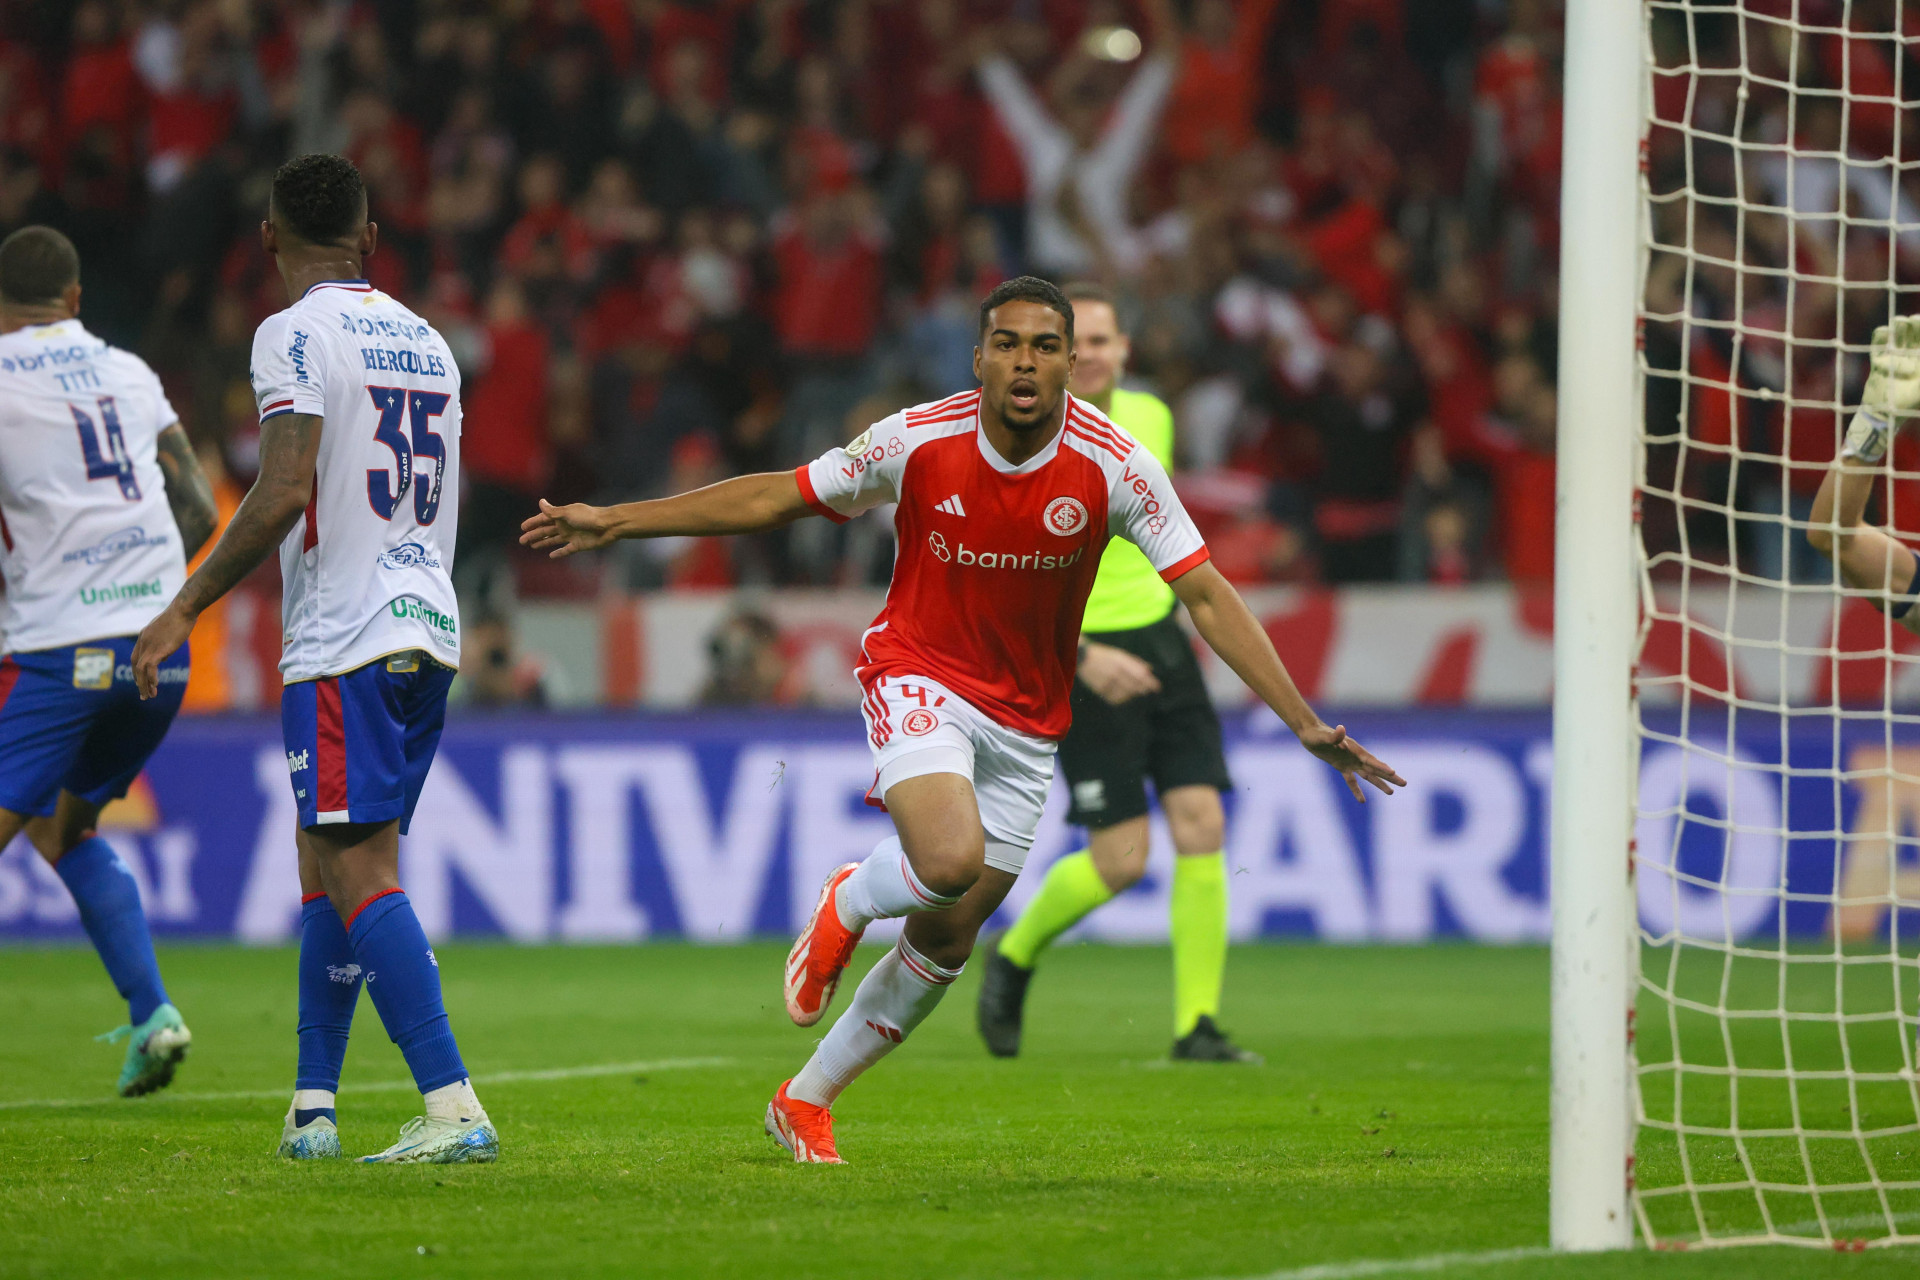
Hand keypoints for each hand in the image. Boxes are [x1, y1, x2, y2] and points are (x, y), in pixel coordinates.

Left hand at [130, 602, 195, 699]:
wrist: (184, 609)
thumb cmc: (181, 615)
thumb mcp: (168, 630)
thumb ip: (163, 643)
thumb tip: (164, 657)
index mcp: (144, 636)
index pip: (135, 657)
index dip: (136, 671)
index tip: (140, 681)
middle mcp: (143, 642)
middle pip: (135, 666)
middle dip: (139, 682)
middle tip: (143, 695)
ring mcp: (149, 646)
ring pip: (141, 670)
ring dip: (144, 685)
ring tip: (149, 696)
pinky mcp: (159, 649)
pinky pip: (151, 668)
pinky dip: (151, 678)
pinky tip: (155, 686)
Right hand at [520, 499, 618, 557]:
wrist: (608, 526)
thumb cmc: (588, 517)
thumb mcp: (568, 513)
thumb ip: (553, 511)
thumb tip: (540, 502)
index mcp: (561, 516)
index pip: (543, 519)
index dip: (533, 523)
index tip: (522, 527)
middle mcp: (565, 525)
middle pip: (546, 531)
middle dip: (534, 535)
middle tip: (522, 541)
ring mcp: (571, 535)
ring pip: (553, 540)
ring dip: (543, 542)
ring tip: (532, 546)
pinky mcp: (578, 545)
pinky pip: (566, 550)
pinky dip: (559, 553)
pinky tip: (551, 556)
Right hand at [1078, 641, 1160, 704]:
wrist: (1082, 658)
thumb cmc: (1103, 655)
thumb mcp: (1119, 654)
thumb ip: (1135, 662)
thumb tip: (1150, 669)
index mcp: (1120, 660)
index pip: (1139, 674)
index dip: (1150, 682)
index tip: (1157, 687)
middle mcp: (1115, 671)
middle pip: (1134, 685)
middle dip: (1143, 689)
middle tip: (1148, 691)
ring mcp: (1107, 681)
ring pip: (1126, 693)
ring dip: (1133, 694)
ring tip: (1135, 692)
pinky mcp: (1100, 689)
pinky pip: (1115, 698)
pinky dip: (1121, 698)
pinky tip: (1123, 696)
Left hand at [1298, 722, 1404, 801]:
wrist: (1310, 734)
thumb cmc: (1317, 734)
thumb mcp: (1323, 736)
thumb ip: (1334, 735)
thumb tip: (1341, 729)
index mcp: (1354, 749)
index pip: (1370, 760)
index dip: (1381, 766)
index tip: (1393, 772)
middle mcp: (1355, 756)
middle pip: (1376, 768)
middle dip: (1390, 776)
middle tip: (1404, 783)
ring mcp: (1350, 762)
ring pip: (1368, 776)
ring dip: (1379, 784)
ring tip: (1391, 793)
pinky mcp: (1342, 767)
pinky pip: (1351, 781)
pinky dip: (1356, 790)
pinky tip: (1362, 801)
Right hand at [1847, 317, 1919, 462]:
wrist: (1885, 415)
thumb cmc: (1908, 403)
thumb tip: (1919, 359)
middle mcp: (1909, 356)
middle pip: (1912, 332)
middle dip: (1912, 324)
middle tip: (1912, 321)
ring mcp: (1893, 358)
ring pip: (1896, 335)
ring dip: (1897, 326)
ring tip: (1898, 323)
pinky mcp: (1877, 362)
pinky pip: (1877, 344)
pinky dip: (1880, 335)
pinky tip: (1885, 331)